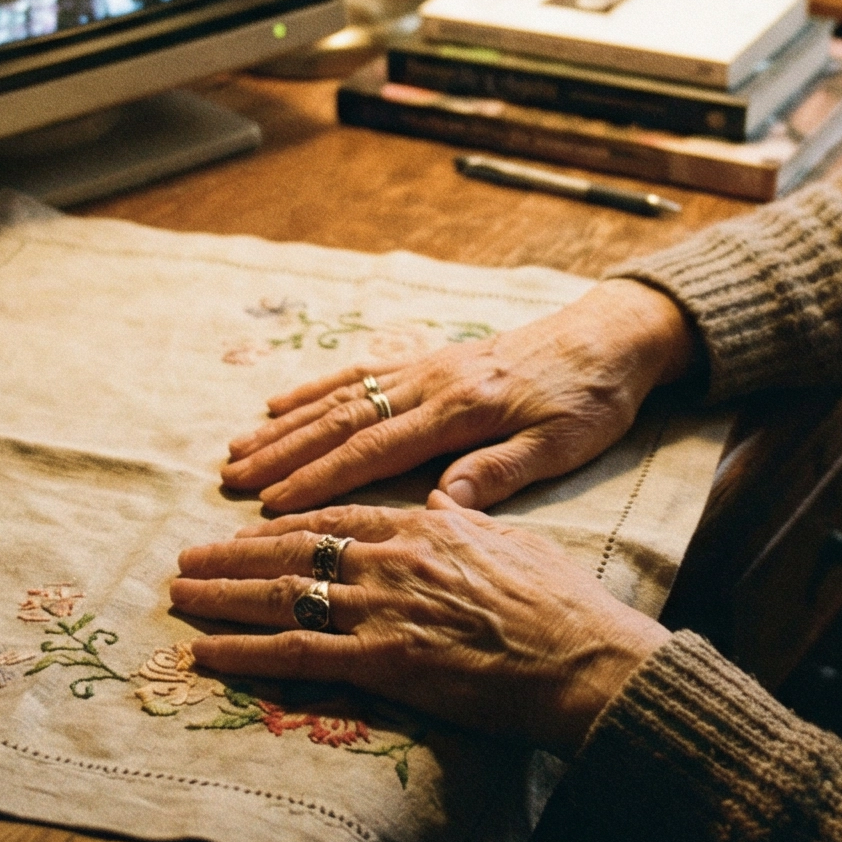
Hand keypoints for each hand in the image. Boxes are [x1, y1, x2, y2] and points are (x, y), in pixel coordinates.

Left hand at [172, 495, 671, 755]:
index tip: (251, 518)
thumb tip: (448, 498)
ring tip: (181, 594)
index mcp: (426, 526)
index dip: (287, 517)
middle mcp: (394, 558)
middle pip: (295, 549)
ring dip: (224, 594)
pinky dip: (243, 651)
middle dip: (235, 553)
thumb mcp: (515, 540)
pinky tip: (205, 652)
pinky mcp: (383, 660)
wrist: (587, 657)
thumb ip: (472, 516)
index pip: (339, 516)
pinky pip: (296, 652)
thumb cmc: (564, 604)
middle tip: (189, 556)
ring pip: (283, 594)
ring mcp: (384, 607)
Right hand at [221, 279, 698, 514]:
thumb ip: (498, 473)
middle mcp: (432, 384)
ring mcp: (426, 368)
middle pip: (343, 421)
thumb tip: (439, 506)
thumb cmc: (592, 400)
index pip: (375, 451)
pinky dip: (315, 389)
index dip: (319, 480)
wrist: (612, 336)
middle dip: (283, 454)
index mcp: (461, 411)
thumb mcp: (561, 446)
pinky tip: (280, 403)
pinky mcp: (431, 360)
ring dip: (286, 425)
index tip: (270, 505)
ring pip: (342, 397)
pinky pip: (361, 373)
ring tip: (236, 449)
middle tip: (230, 483)